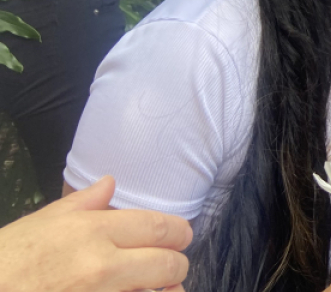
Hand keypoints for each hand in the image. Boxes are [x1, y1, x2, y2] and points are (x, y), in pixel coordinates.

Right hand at [0, 176, 192, 291]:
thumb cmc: (8, 259)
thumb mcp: (40, 223)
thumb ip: (82, 203)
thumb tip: (110, 183)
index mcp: (92, 231)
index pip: (157, 227)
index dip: (178, 232)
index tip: (181, 236)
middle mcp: (103, 265)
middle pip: (168, 263)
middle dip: (177, 263)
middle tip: (173, 264)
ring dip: (167, 290)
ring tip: (163, 287)